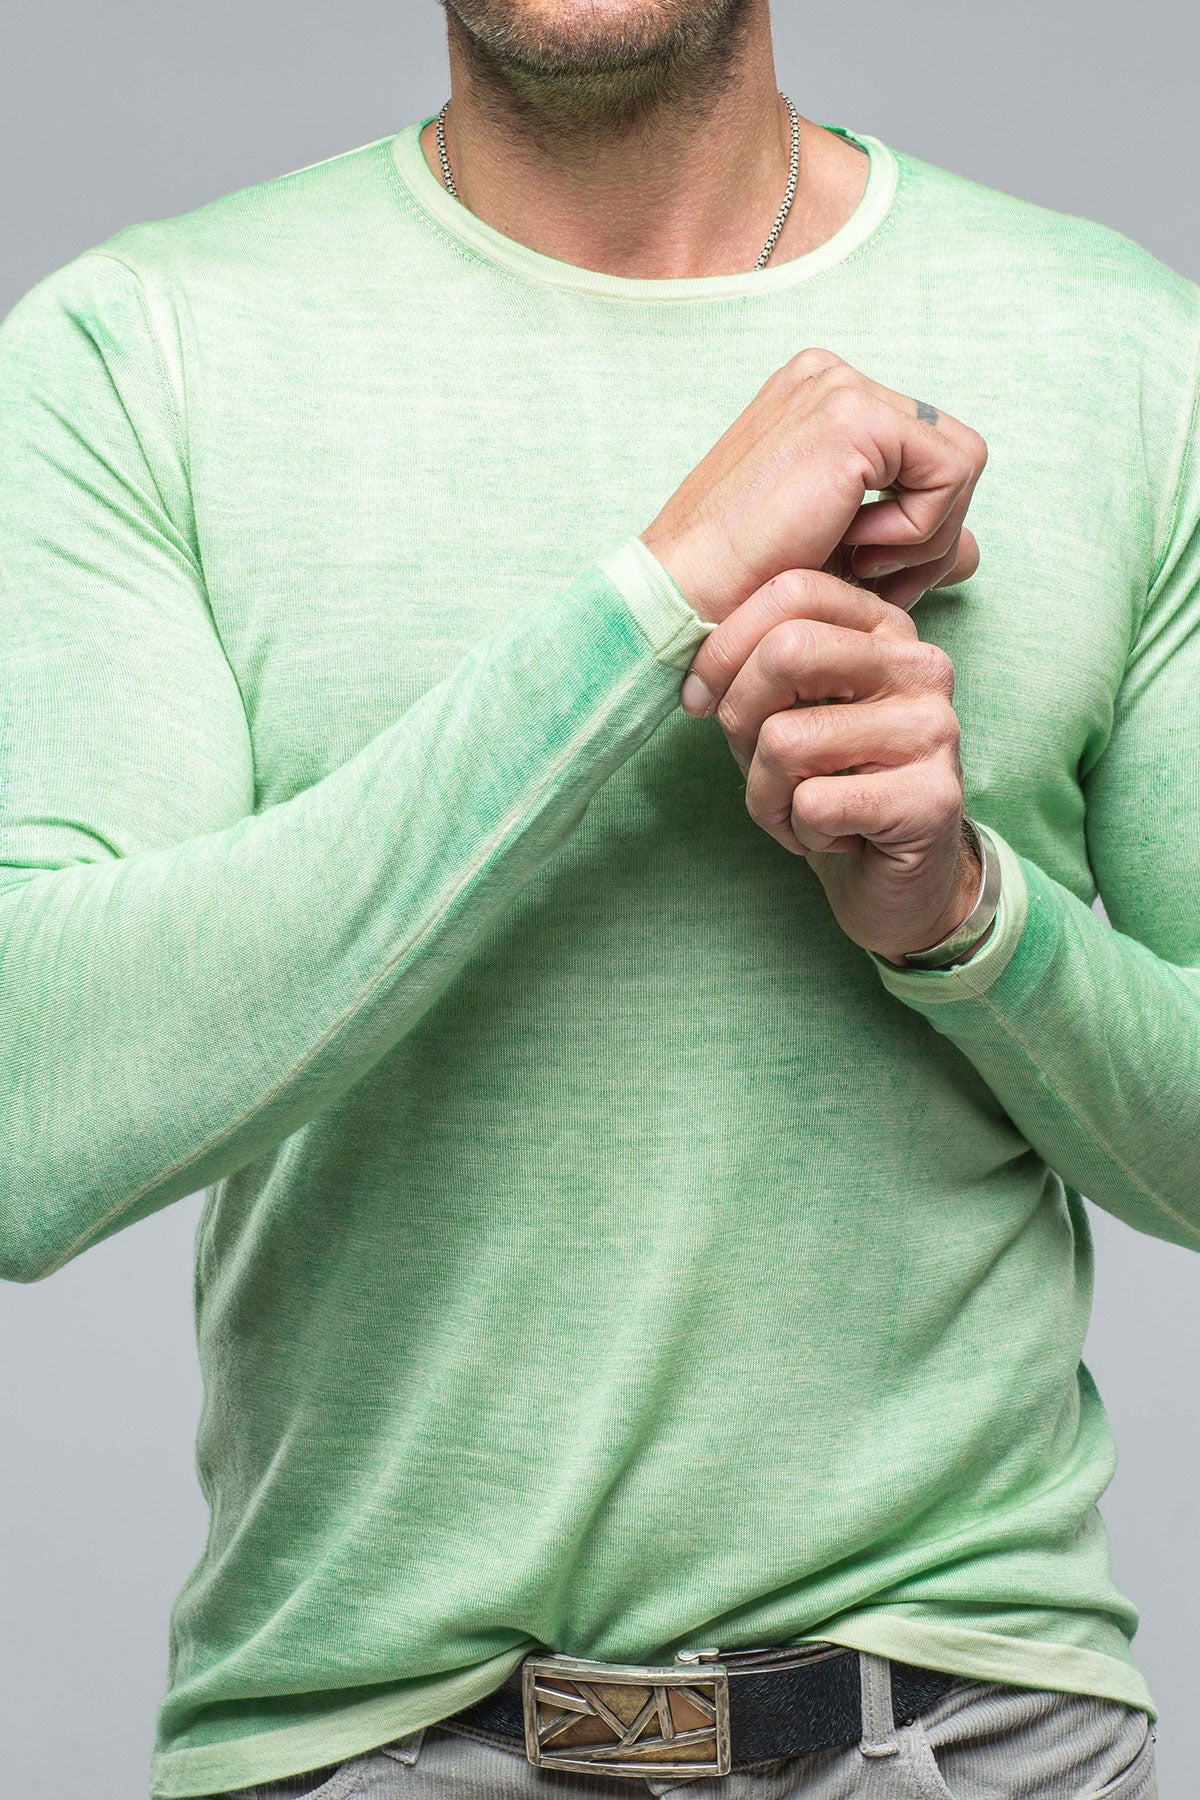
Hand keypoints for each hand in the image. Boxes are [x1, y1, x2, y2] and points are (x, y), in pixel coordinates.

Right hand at [640, 347, 986, 622]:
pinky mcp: (855, 416)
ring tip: (860, 564)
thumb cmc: (744, 585)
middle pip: (950, 453)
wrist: (686, 596)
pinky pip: (951, 473)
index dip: (920, 528)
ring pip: (962, 462)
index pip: (923, 452)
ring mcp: (841, 387)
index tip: (870, 576)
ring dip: (927, 536)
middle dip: (932, 535)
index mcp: (819, 398)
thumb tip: (977, 552)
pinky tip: (854, 548)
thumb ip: (908, 539)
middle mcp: (829, 377)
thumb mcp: (840, 557)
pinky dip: (918, 531)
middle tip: (873, 581)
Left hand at [679, 567, 989, 965]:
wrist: (894, 881)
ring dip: (767, 795)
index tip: (699, 700)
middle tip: (759, 764)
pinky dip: (800, 832)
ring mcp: (934, 730)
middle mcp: (920, 666)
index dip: (724, 646)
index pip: (792, 590)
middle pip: (786, 653)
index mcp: (884, 630)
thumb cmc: (829, 786)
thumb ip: (754, 666)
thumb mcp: (783, 711)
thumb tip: (688, 643)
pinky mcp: (932, 798)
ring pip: (787, 739)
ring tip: (801, 811)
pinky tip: (834, 837)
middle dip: (740, 721)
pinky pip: (814, 804)